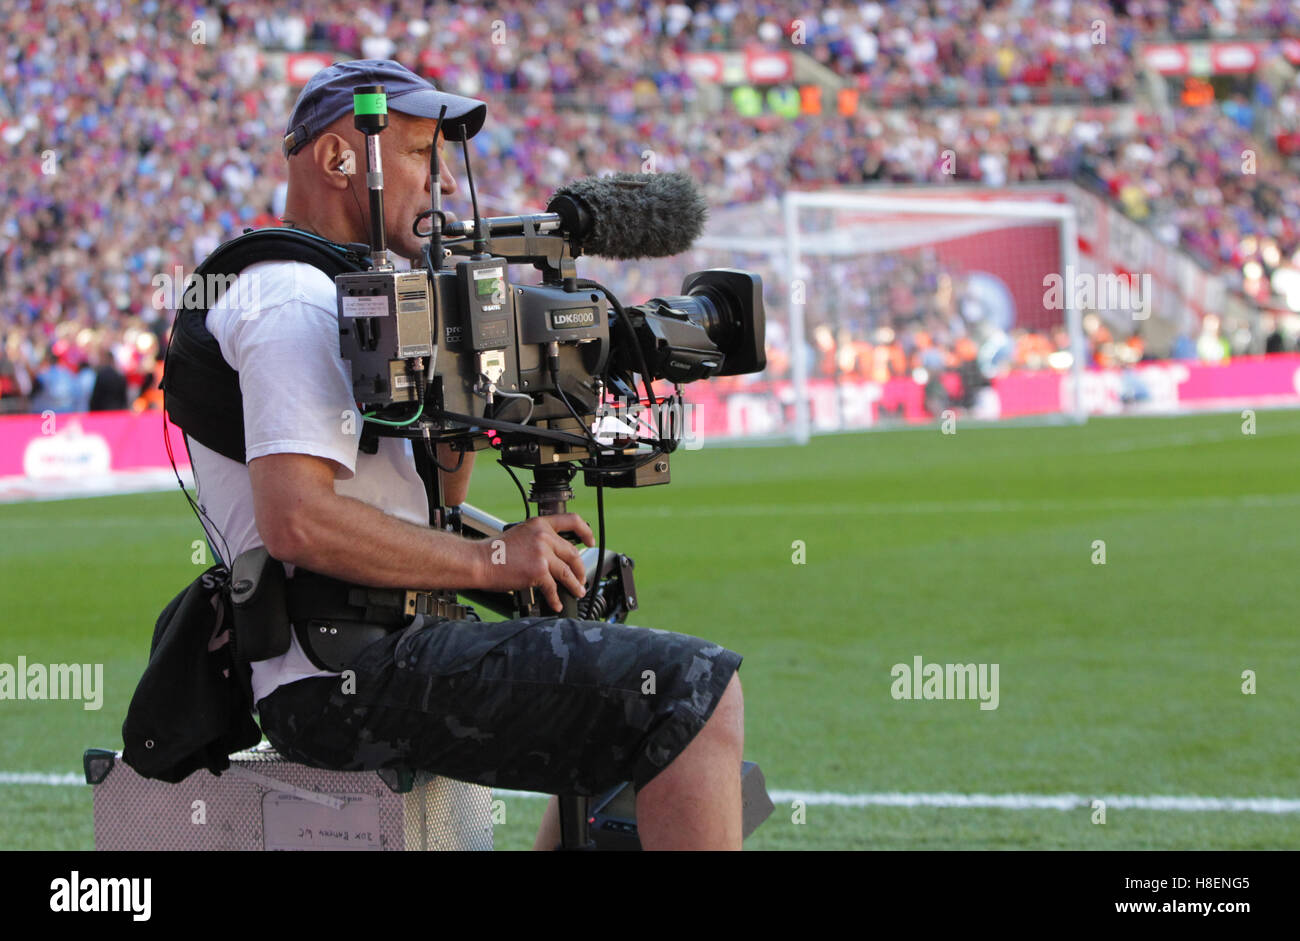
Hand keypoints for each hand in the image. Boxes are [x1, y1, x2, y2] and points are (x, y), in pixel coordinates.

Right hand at [477, 513, 595, 612]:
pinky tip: (556, 604)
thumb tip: (555, 556)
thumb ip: (539, 540)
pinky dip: (556, 598)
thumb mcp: (520, 534)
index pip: (571, 520)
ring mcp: (542, 553)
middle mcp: (543, 536)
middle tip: (582, 578)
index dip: (585, 532)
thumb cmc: (494, 551)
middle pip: (572, 553)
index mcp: (539, 524)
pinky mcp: (538, 571)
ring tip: (577, 592)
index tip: (591, 541)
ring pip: (567, 572)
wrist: (479, 561)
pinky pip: (553, 587)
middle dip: (580, 569)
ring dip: (574, 585)